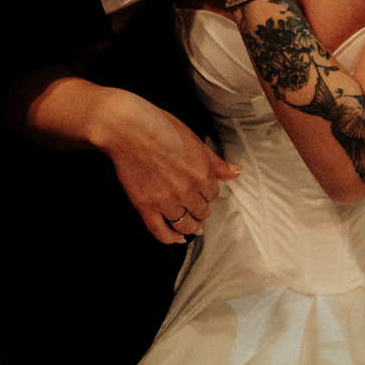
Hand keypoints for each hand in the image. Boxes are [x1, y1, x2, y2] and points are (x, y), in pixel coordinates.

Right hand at [90, 89, 240, 244]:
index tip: (202, 194)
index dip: (207, 194)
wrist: (128, 128)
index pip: (213, 195)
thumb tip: (236, 173)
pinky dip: (170, 238)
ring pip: (185, 224)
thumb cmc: (160, 126)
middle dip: (200, 212)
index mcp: (201, 172)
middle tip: (197, 211)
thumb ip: (215, 161)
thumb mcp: (194, 139)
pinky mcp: (146, 206)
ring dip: (190, 227)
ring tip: (190, 227)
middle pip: (201, 212)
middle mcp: (187, 190)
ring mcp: (166, 200)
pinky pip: (161, 231)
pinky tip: (175, 238)